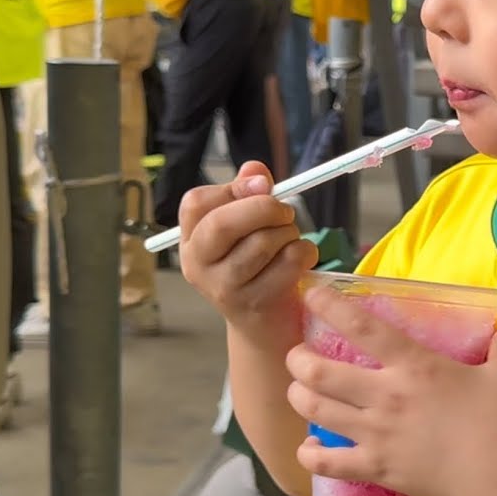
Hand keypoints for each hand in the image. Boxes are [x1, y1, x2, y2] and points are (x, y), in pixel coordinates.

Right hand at [178, 162, 318, 344]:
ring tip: (291, 239)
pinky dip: (305, 252)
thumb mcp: (247, 230)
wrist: (265, 325)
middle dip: (265, 208)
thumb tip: (255, 170)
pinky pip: (288, 262)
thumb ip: (248, 195)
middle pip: (224, 222)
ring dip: (289, 233)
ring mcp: (223, 288)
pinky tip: (302, 258)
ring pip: (262, 242)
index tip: (263, 185)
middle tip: (285, 212)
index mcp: (191, 239)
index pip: (196, 202)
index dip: (233, 188)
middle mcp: (198, 264)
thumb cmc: (258, 267)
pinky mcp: (254, 304)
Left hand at [286, 286, 496, 495]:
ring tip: (298, 391)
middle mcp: (385, 395)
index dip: (330, 306)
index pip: (361, 327)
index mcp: (414, 365)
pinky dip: (310, 455)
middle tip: (297, 355)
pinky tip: (309, 447)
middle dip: (298, 359)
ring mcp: (376, 434)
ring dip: (298, 397)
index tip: (310, 294)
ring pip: (316, 411)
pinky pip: (328, 464)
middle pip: (319, 372)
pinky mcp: (376, 469)